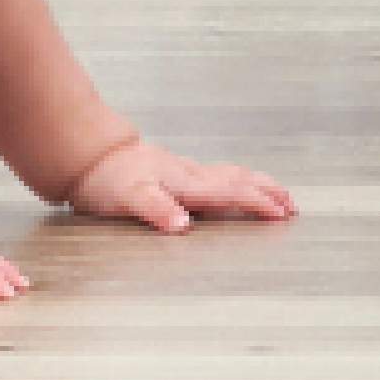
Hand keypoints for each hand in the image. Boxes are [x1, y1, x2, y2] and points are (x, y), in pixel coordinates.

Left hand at [60, 137, 297, 234]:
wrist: (88, 154)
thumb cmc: (106, 178)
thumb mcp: (128, 197)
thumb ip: (157, 209)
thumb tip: (183, 224)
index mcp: (184, 182)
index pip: (229, 192)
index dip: (257, 203)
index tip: (282, 212)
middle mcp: (189, 174)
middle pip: (238, 180)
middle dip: (267, 192)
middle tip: (292, 205)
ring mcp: (183, 171)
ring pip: (229, 175)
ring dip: (256, 185)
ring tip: (275, 193)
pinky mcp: (174, 173)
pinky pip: (215, 176)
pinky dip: (236, 182)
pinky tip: (232, 187)